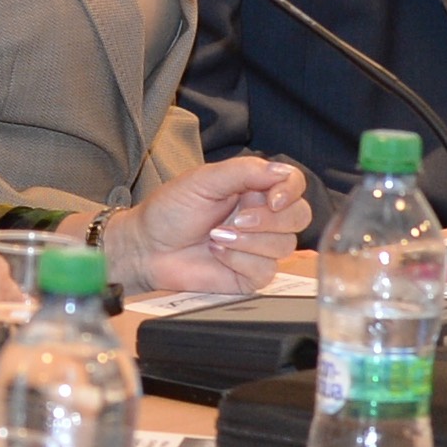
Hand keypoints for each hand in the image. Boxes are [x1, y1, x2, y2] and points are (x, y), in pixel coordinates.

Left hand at [107, 155, 308, 296]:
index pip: (294, 184)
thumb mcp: (204, 180)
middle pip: (299, 217)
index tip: (273, 199)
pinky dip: (239, 260)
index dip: (290, 191)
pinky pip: (266, 270)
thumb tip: (282, 172)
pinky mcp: (251, 275)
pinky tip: (217, 254)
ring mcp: (259, 247)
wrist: (147, 247)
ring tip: (215, 236)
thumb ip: (244, 171)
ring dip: (248, 241)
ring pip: (284, 245)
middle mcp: (262, 217)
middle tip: (235, 220)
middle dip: (269, 220)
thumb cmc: (170, 211)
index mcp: (254, 189)